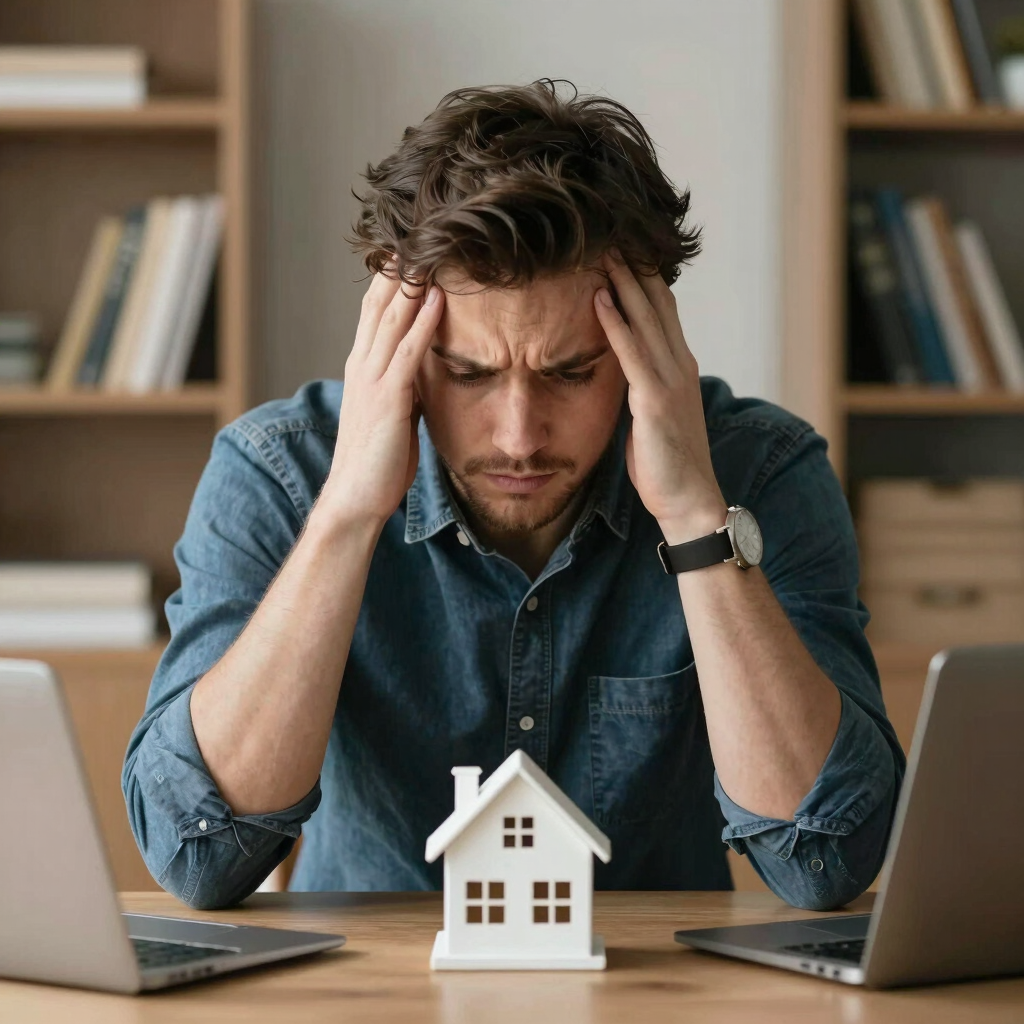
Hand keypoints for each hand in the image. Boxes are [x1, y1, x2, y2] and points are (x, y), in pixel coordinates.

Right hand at [319, 271, 444, 526]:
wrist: (355, 499)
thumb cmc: (378, 462)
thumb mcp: (394, 414)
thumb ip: (405, 386)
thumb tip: (425, 370)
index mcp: (362, 369)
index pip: (375, 312)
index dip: (392, 278)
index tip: (412, 249)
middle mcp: (362, 365)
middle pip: (379, 303)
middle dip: (399, 266)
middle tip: (420, 229)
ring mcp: (372, 379)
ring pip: (391, 318)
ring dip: (412, 281)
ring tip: (431, 247)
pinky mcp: (388, 398)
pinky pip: (408, 351)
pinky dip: (423, 321)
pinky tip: (438, 297)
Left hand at [593, 253, 725, 543]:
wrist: (690, 502)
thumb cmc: (666, 463)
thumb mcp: (652, 414)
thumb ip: (640, 384)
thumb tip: (617, 366)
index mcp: (678, 366)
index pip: (661, 308)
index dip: (643, 274)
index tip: (620, 244)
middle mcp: (679, 364)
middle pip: (655, 301)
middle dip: (633, 264)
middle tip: (609, 228)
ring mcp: (670, 381)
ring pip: (645, 318)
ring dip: (623, 281)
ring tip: (601, 247)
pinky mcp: (656, 402)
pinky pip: (633, 354)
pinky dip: (616, 324)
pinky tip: (599, 299)